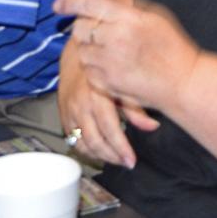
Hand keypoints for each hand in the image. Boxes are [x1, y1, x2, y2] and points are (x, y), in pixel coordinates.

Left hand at [53, 0, 193, 120]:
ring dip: (90, 48)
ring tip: (110, 50)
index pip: (89, 5)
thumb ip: (125, 6)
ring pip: (81, 50)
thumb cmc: (172, 47)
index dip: (70, 2)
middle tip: (97, 31)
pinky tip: (113, 66)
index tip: (59, 4)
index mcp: (128, 18)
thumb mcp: (154, 16)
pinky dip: (95, 67)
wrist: (182, 81)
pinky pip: (88, 70)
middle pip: (80, 28)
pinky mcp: (106, 82)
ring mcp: (109, 62)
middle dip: (84, 27)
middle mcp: (116, 38)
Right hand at [55, 38, 139, 167]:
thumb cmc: (105, 67)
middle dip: (111, 156)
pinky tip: (99, 150)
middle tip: (125, 163)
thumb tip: (152, 126)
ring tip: (115, 158)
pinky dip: (85, 149)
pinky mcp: (63, 114)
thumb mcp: (124, 84)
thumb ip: (137, 108)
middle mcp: (81, 104)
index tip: (131, 161)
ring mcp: (70, 110)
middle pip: (95, 140)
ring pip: (82, 143)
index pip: (109, 129)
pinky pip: (72, 139)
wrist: (79, 55)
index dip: (120, 149)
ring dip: (98, 155)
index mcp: (98, 95)